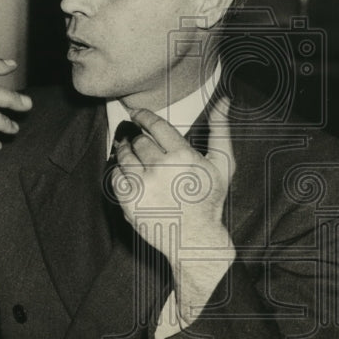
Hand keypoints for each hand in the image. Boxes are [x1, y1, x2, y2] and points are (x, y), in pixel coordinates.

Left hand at [112, 99, 236, 323]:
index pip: (155, 125)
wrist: (194, 239)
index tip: (137, 113)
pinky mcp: (128, 202)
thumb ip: (220, 130)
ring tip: (131, 152)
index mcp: (182, 155)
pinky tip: (129, 174)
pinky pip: (115, 177)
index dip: (143, 116)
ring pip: (124, 156)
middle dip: (138, 139)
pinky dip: (119, 172)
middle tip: (139, 141)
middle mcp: (160, 168)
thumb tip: (224, 100)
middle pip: (139, 141)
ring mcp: (142, 186)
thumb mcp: (222, 164)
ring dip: (125, 151)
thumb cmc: (209, 200)